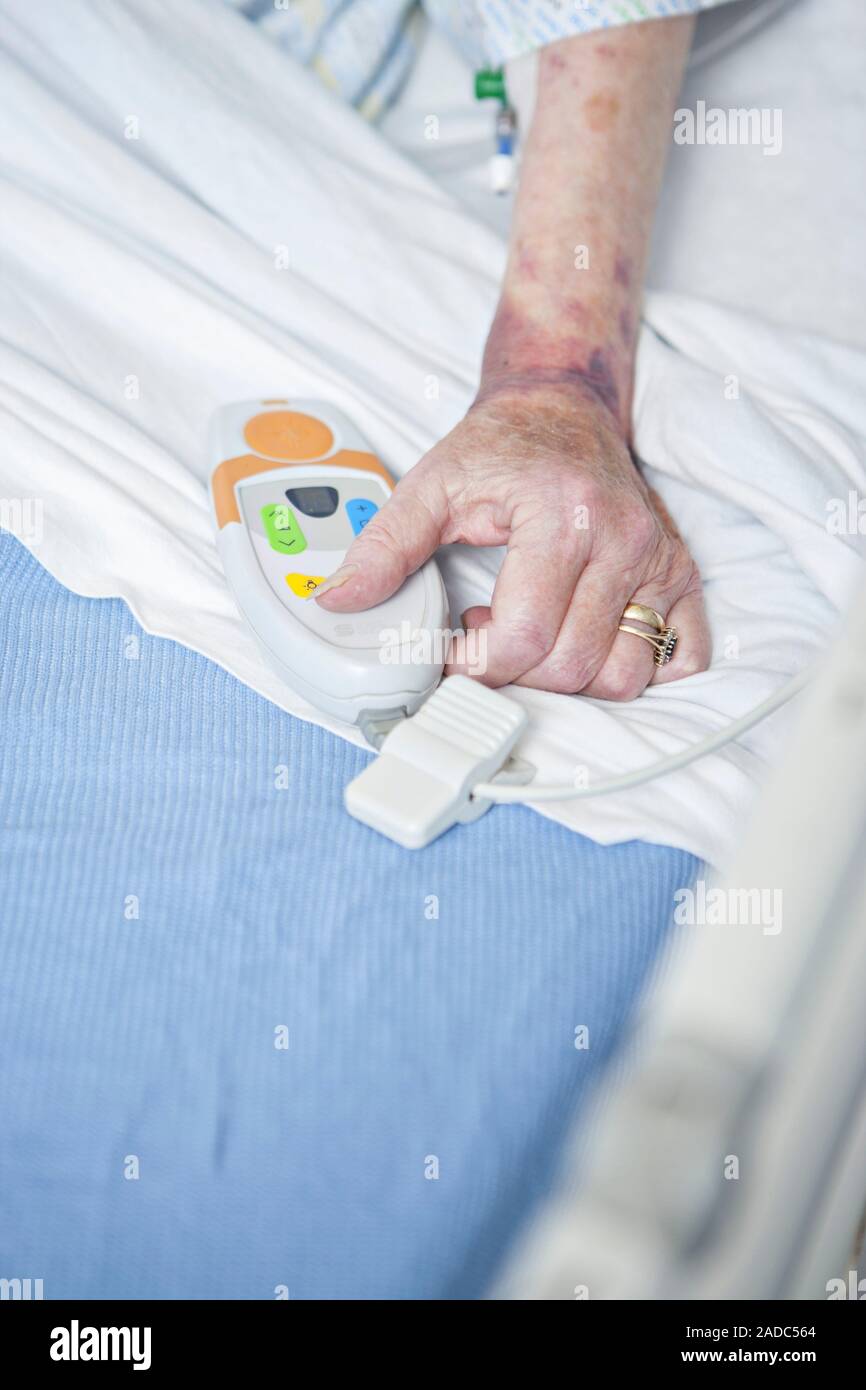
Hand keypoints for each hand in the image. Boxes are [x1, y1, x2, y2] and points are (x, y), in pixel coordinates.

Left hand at [316, 382, 710, 697]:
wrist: (562, 405)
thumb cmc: (501, 446)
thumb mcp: (431, 484)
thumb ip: (383, 546)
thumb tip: (337, 600)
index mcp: (565, 518)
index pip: (525, 638)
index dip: (477, 666)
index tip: (451, 649)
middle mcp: (624, 542)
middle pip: (571, 667)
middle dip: (516, 672)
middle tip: (487, 635)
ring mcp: (660, 561)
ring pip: (626, 676)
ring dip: (570, 678)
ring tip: (534, 634)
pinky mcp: (681, 572)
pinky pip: (682, 656)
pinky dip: (637, 669)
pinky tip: (589, 641)